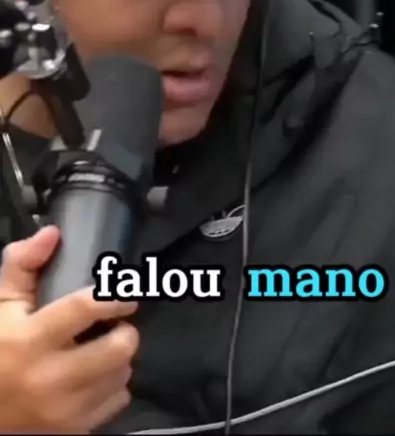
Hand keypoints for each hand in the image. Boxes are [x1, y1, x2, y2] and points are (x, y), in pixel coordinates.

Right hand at [0, 226, 138, 432]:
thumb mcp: (1, 304)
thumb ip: (23, 264)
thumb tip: (52, 233)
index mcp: (30, 338)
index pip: (83, 309)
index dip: (113, 296)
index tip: (127, 293)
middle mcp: (49, 377)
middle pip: (116, 350)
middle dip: (125, 332)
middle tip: (118, 325)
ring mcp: (62, 411)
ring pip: (121, 377)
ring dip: (120, 360)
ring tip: (106, 350)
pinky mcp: (71, 432)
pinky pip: (115, 404)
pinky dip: (114, 388)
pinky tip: (98, 377)